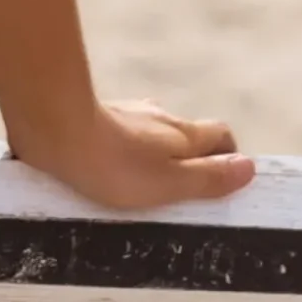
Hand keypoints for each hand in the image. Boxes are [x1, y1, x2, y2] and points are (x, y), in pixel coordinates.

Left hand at [10, 97, 255, 210]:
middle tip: (179, 190)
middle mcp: (157, 114)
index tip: (221, 182)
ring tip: (140, 182)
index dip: (228, 157)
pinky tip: (105, 164)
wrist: (52, 127)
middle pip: (186, 132)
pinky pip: (118, 130)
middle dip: (189, 157)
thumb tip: (249, 168)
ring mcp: (124, 111)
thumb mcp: (170, 183)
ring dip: (152, 150)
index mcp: (182, 132)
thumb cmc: (113, 164)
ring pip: (150, 130)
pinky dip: (120, 146)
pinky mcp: (93, 113)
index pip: (222, 134)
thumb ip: (209, 178)